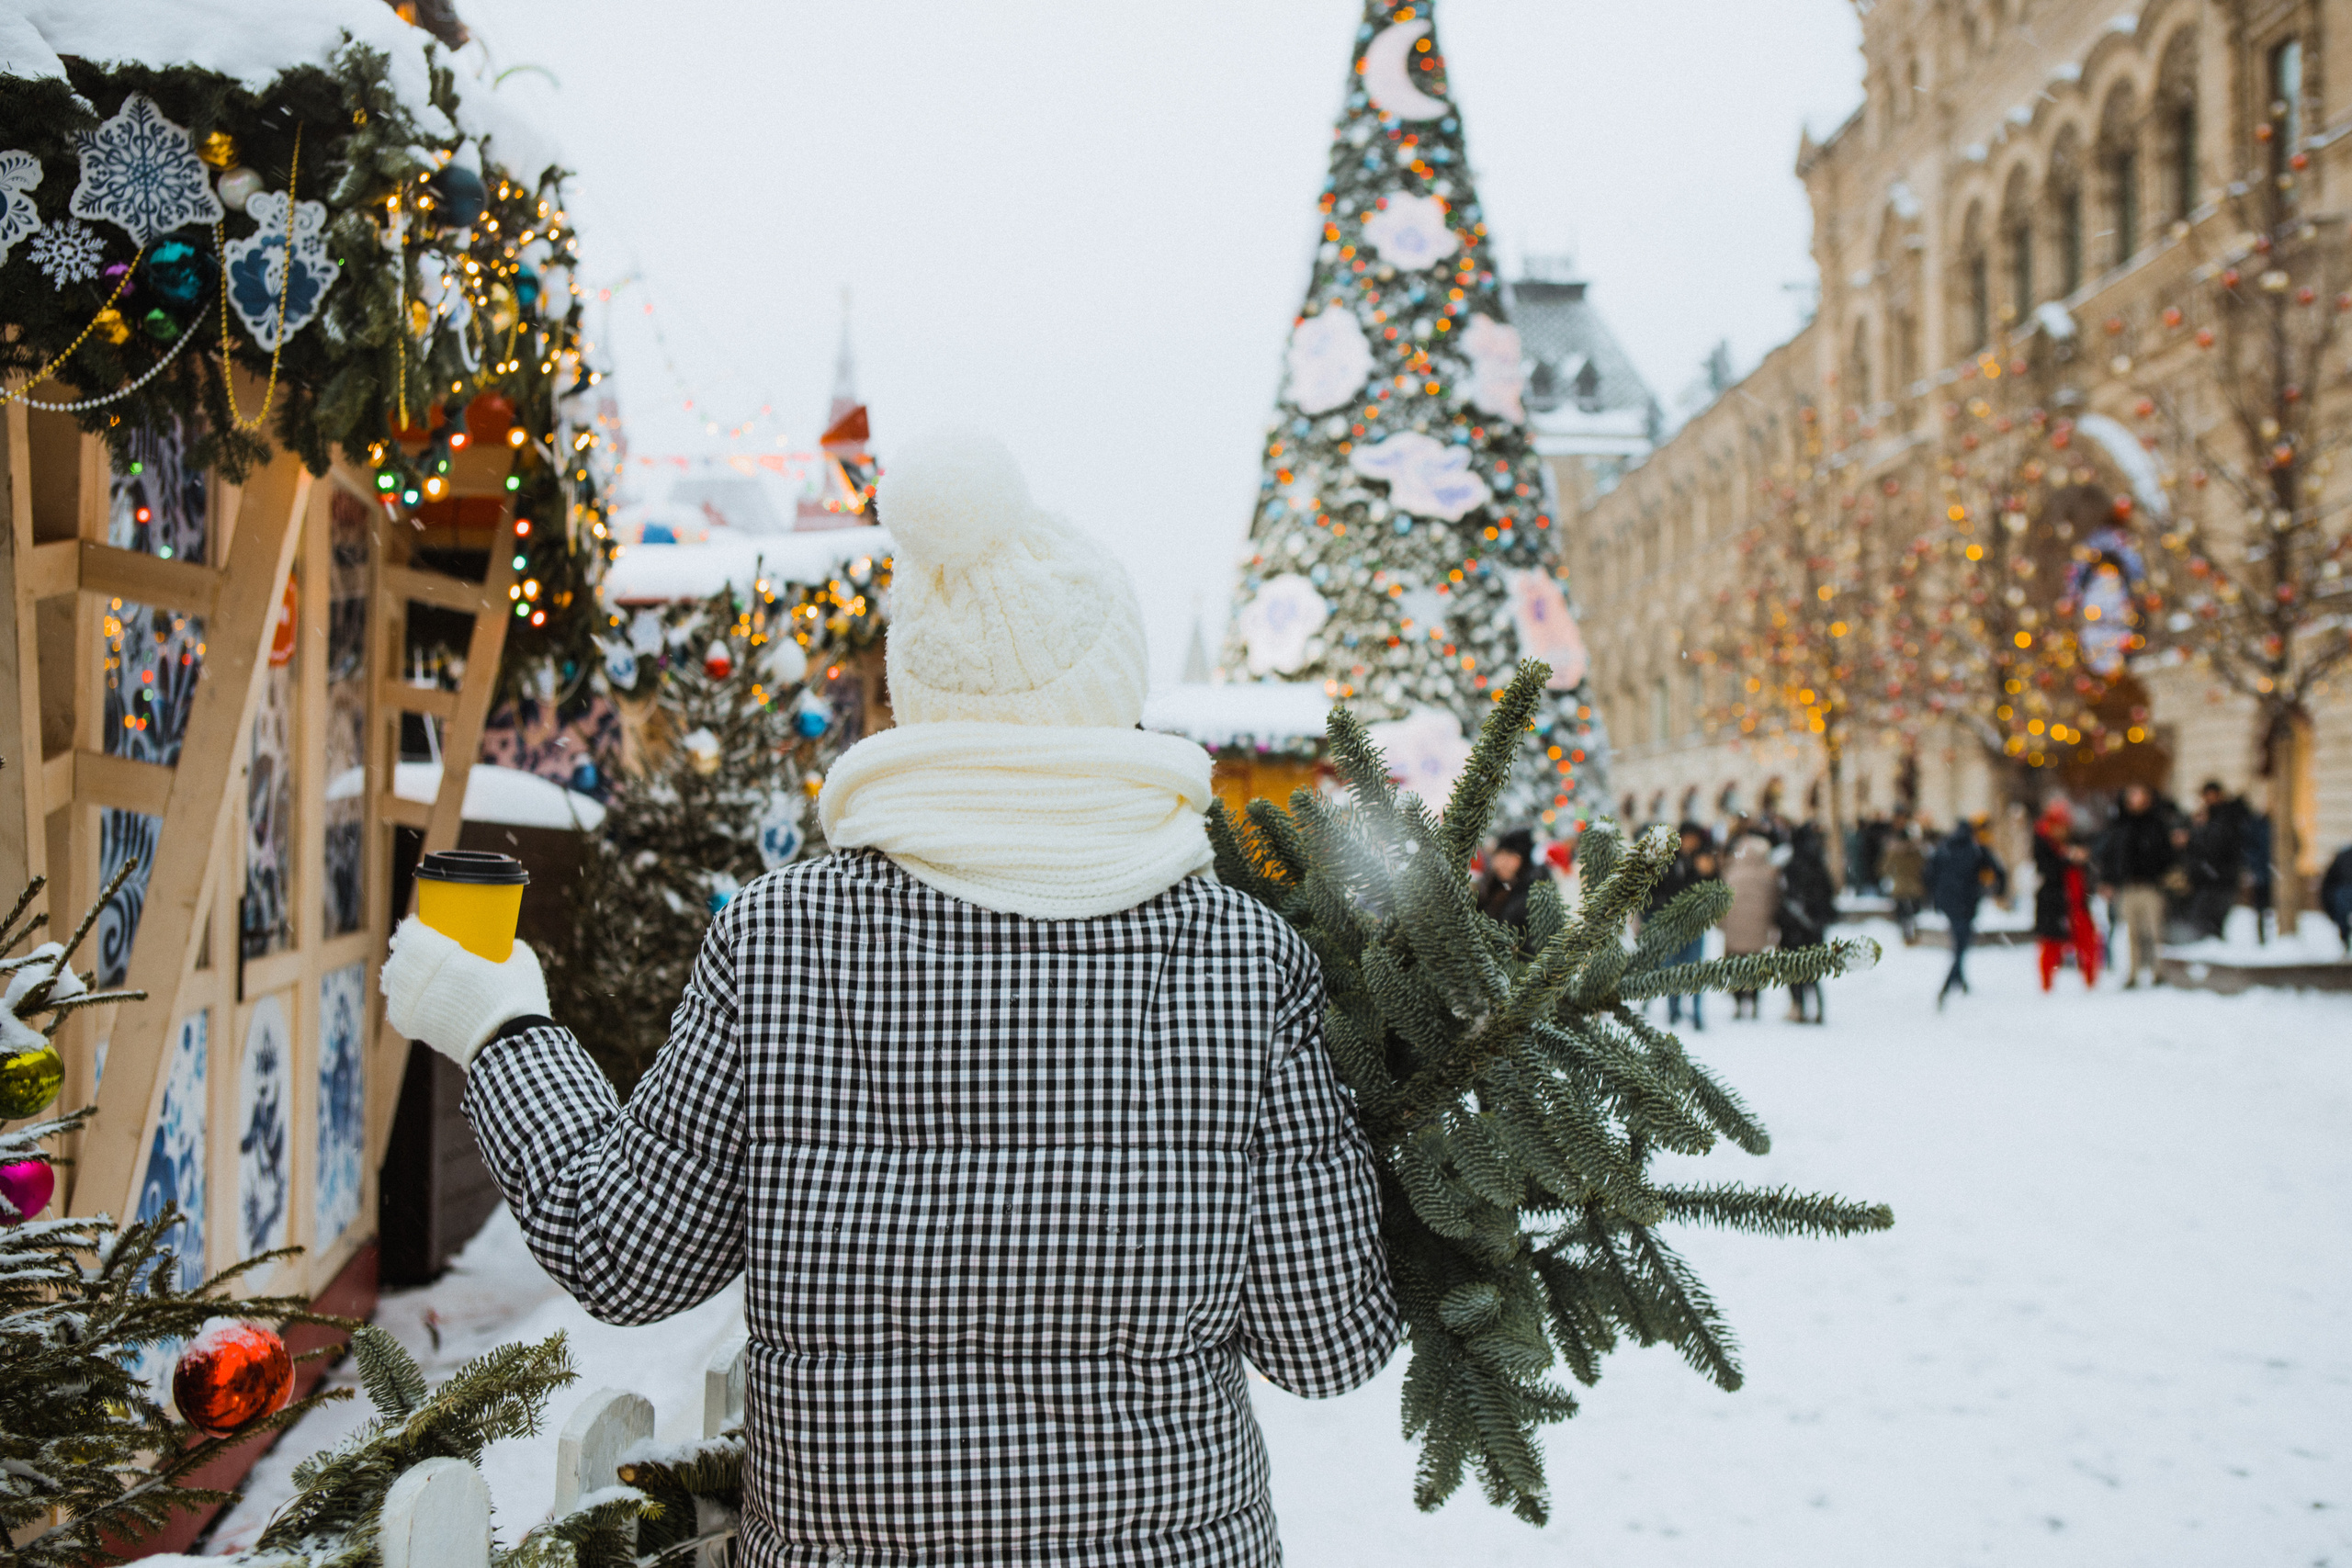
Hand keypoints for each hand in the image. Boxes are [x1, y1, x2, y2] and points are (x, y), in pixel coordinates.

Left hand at [379, 917, 550, 1069]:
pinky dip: (400, 1000)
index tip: (418, 923)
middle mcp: (427, 982)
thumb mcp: (524, 967)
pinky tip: (409, 997)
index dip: (412, 928)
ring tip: (407, 970)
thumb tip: (510, 945)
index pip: (413, 936)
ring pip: (393, 984)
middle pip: (399, 959)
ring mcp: (419, 1008)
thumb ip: (514, 950)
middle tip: (414, 944)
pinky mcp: (420, 1030)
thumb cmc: (520, 1003)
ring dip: (398, 973)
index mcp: (449, 960)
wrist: (512, 1049)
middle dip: (403, 949)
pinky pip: (398, 1011)